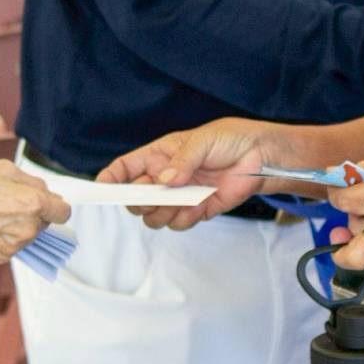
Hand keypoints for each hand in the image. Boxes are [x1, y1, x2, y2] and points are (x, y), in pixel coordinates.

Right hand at [0, 159, 69, 265]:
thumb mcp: (3, 169)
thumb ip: (32, 181)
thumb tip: (45, 191)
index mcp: (32, 204)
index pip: (64, 211)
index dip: (55, 204)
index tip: (46, 201)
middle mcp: (27, 229)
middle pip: (45, 222)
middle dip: (33, 211)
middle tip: (9, 200)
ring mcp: (14, 246)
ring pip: (29, 234)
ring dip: (19, 224)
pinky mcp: (0, 257)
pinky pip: (13, 245)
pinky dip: (5, 236)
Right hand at [99, 117, 291, 230]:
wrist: (260, 158)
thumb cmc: (229, 140)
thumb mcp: (202, 141)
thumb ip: (181, 161)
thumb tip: (164, 180)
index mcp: (158, 156)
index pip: (125, 168)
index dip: (111, 178)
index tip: (103, 188)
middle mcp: (164, 178)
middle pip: (135, 199)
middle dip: (140, 201)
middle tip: (155, 196)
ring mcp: (178, 197)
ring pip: (153, 216)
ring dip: (163, 212)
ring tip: (183, 200)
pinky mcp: (195, 211)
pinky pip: (177, 224)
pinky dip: (184, 219)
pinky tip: (199, 205)